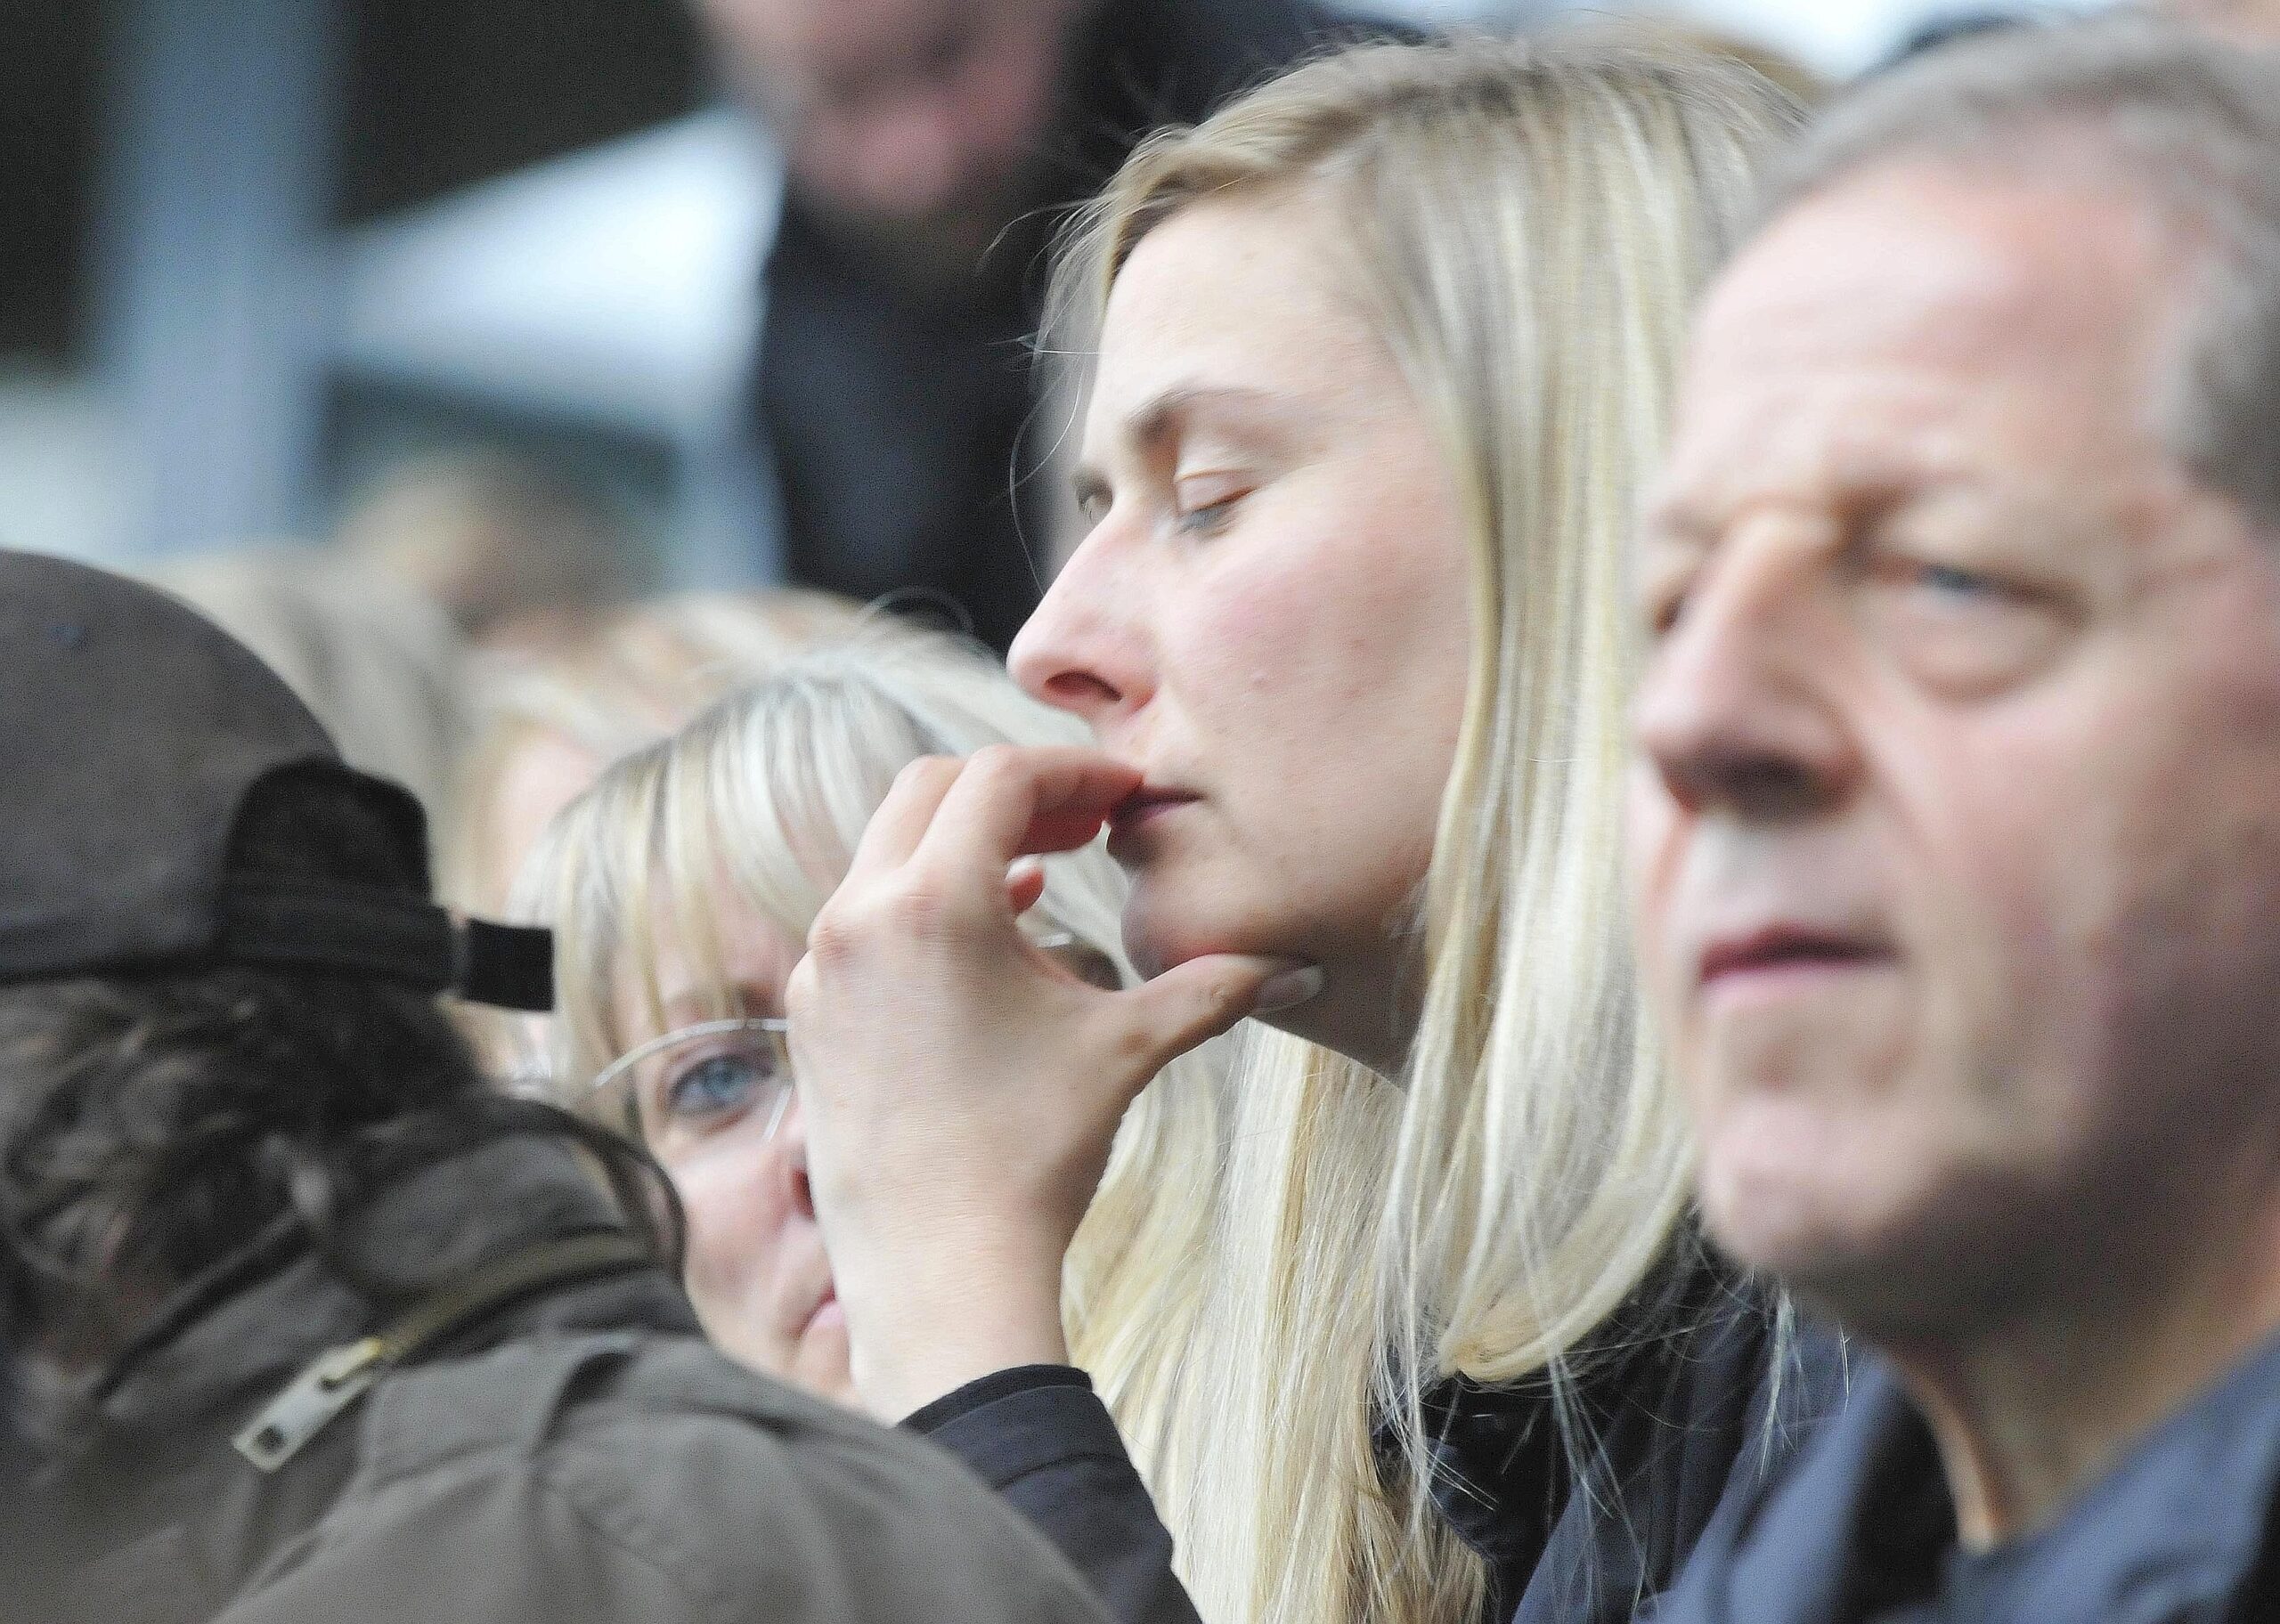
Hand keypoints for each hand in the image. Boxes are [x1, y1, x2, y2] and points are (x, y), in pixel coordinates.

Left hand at [785, 745, 1311, 1419]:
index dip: (1074, 769)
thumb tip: (1301, 967)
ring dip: (966, 844)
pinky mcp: (811, 1010)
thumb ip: (1212, 988)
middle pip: (931, 790)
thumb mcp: (1127, 1050)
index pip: (1001, 777)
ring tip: (1046, 873)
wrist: (938, 1270)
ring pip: (888, 851)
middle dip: (1015, 791)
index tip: (1125, 794)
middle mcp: (860, 916)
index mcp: (934, 902)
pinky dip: (924, 902)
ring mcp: (822, 964)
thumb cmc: (1034, 1154)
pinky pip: (865, 917)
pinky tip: (989, 940)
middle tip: (1089, 820)